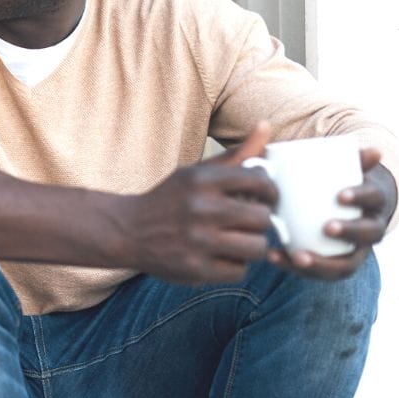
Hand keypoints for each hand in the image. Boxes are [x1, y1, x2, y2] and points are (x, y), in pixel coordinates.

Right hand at [126, 123, 277, 284]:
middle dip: (262, 221)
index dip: (270, 191)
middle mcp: (200, 209)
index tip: (265, 197)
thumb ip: (236, 155)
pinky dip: (235, 265)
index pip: (260, 181)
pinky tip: (222, 256)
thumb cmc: (171, 200)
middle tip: (251, 222)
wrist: (128, 231)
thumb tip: (266, 126)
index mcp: (202, 180)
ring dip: (253, 245)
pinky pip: (239, 271)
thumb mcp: (197, 173)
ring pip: (256, 248)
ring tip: (241, 240)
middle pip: (262, 218)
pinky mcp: (195, 269)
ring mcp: (197, 241)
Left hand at [267, 147, 396, 279]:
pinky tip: (274, 256)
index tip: (340, 195)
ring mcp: (355, 252)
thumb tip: (372, 149)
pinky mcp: (334, 265)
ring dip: (321, 263)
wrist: (347, 206)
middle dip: (349, 232)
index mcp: (374, 202)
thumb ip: (347, 155)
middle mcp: (371, 230)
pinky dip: (296, 267)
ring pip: (345, 265)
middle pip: (367, 235)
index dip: (360, 197)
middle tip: (326, 227)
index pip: (373, 199)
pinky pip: (319, 274)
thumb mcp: (345, 167)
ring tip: (296, 256)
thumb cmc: (340, 181)